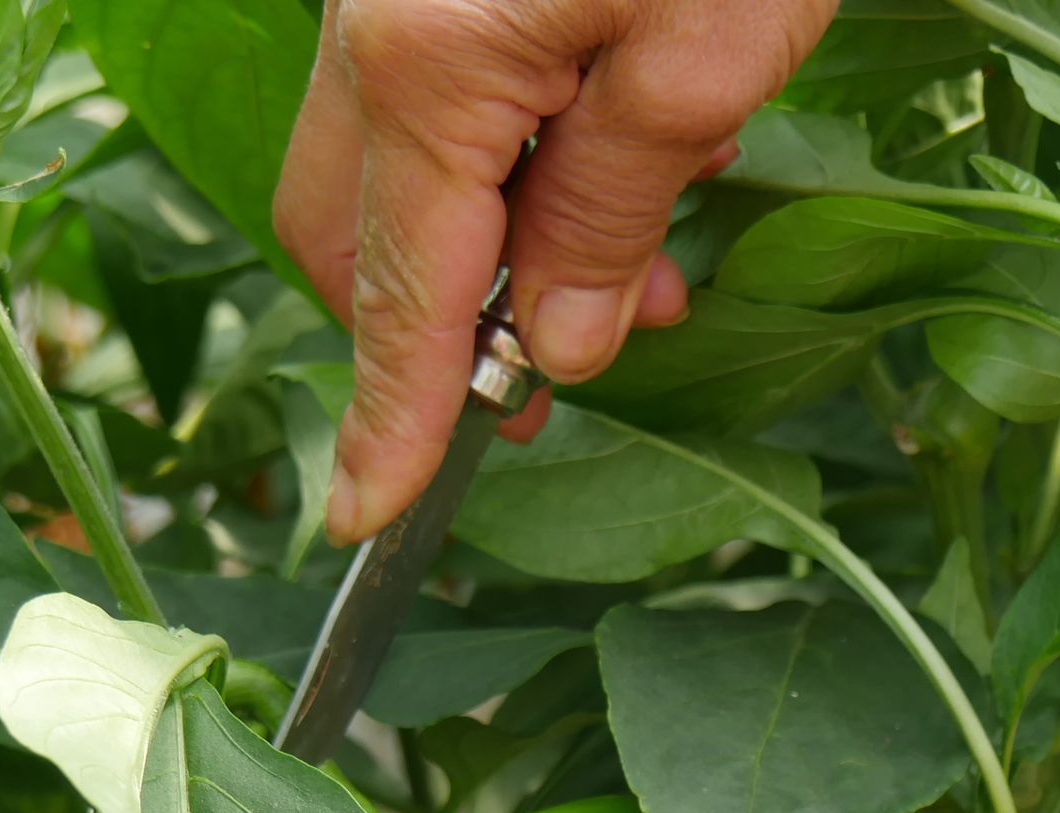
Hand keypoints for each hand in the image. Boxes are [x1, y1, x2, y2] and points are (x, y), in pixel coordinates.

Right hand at [274, 0, 838, 543]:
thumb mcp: (703, 58)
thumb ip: (612, 210)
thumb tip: (557, 342)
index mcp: (426, 61)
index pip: (398, 290)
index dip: (390, 417)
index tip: (366, 516)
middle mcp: (377, 22)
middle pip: (357, 235)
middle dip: (442, 334)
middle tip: (548, 395)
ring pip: (407, 169)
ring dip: (506, 247)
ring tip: (649, 278)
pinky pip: (452, 98)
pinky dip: (524, 163)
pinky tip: (646, 157)